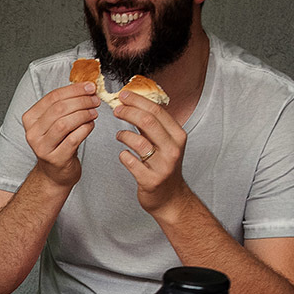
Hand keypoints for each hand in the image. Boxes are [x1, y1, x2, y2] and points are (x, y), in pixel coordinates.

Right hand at [22, 82, 99, 188]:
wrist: (55, 172)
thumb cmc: (58, 143)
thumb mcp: (55, 122)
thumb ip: (65, 105)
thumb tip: (86, 87)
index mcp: (30, 119)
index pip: (52, 98)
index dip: (73, 90)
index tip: (90, 87)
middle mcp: (32, 133)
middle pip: (59, 109)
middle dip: (81, 101)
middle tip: (95, 100)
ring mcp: (42, 148)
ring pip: (65, 123)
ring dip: (84, 114)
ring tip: (94, 112)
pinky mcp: (56, 159)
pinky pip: (73, 139)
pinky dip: (85, 129)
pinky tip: (91, 125)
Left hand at [113, 90, 193, 218]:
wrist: (170, 197)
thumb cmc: (163, 166)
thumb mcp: (165, 142)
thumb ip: (153, 125)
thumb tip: (134, 102)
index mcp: (178, 135)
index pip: (157, 111)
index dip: (138, 101)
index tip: (123, 95)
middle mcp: (173, 149)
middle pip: (148, 122)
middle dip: (128, 112)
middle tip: (115, 109)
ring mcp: (163, 165)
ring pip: (139, 141)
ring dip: (123, 135)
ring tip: (119, 135)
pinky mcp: (151, 180)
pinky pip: (131, 162)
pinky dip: (123, 155)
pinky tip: (123, 154)